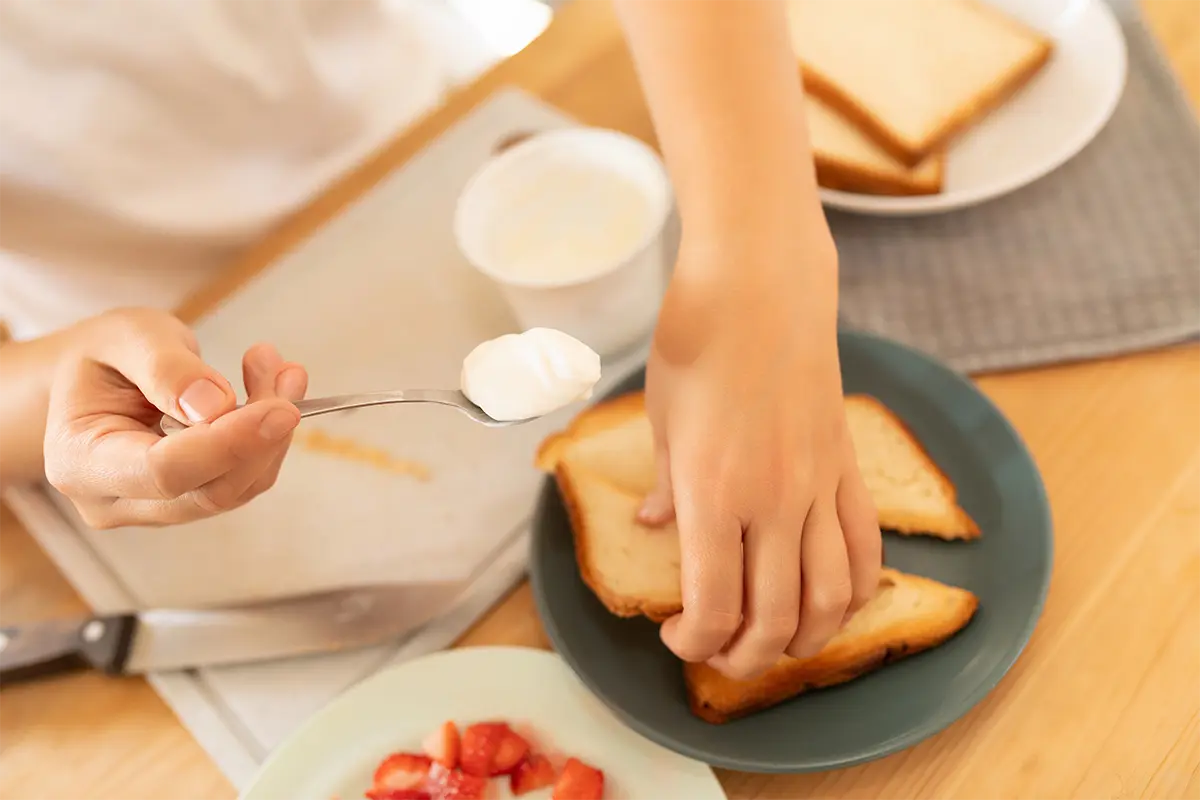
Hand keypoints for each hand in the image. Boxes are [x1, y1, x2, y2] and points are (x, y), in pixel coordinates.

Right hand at [43, 308, 308, 527]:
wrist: (94, 377)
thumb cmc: (104, 356)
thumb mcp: (127, 337)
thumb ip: (167, 369)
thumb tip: (215, 405)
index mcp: (80, 462)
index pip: (165, 472)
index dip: (229, 444)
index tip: (281, 409)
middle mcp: (112, 501)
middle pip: (210, 491)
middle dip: (262, 435)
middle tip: (288, 373)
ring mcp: (152, 509)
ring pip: (236, 488)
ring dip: (273, 433)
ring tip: (281, 370)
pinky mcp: (189, 501)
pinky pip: (243, 480)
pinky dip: (268, 438)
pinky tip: (275, 393)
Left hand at [640, 234, 881, 680]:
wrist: (761, 284)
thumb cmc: (696, 342)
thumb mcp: (662, 418)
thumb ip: (667, 486)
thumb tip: (655, 531)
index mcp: (713, 492)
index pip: (714, 605)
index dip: (695, 642)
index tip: (676, 637)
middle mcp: (773, 500)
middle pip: (774, 617)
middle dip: (745, 657)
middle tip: (721, 657)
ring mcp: (819, 485)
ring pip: (829, 597)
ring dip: (806, 639)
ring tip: (779, 645)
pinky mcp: (847, 466)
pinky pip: (865, 548)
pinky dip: (853, 592)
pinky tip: (832, 605)